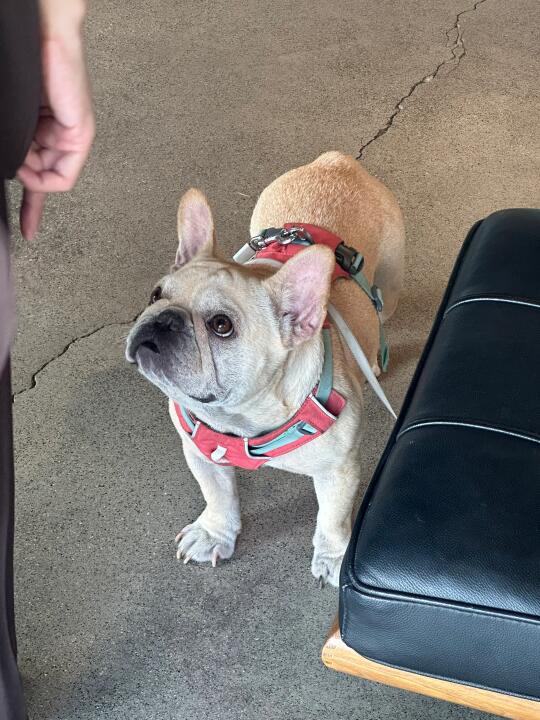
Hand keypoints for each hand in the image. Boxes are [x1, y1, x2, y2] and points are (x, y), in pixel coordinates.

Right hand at [17, 12, 93, 239]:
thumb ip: (17, 146)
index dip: (33, 209)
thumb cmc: (25, 66)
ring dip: (29, 173)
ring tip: (18, 145)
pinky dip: (45, 179)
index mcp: (47, 130)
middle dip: (25, 176)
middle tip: (13, 164)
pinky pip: (64, 176)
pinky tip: (30, 167)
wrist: (43, 35)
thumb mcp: (17, 118)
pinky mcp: (80, 135)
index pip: (42, 178)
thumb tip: (16, 170)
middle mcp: (62, 136)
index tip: (28, 230)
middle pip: (43, 177)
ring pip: (51, 178)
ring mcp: (73, 136)